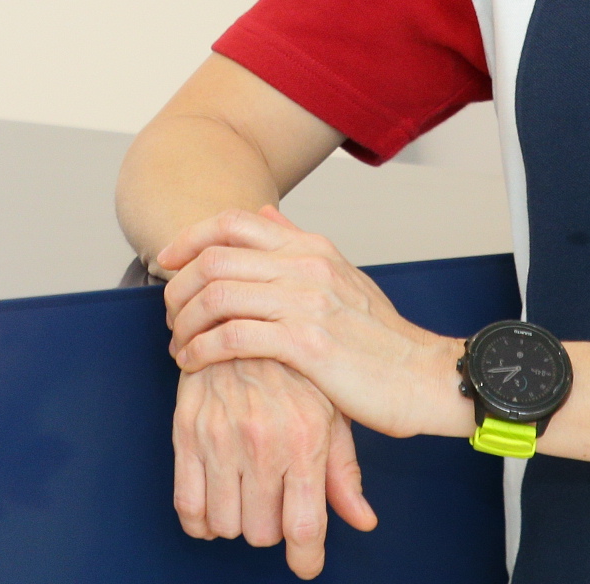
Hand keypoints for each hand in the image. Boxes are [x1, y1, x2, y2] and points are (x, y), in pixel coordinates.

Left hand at [160, 206, 468, 440]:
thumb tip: (264, 212)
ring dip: (184, 322)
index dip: (188, 238)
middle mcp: (305, 265)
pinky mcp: (306, 343)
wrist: (424, 377)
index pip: (232, 222)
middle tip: (168, 315)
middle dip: (177, 288)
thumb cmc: (380, 338)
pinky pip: (232, 337)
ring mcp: (306, 302)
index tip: (165, 261)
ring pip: (217, 295)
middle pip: (214, 258)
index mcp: (311, 247)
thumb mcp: (341, 278)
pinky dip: (201, 349)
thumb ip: (297, 245)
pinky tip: (194, 363)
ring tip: (178, 345)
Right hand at [171, 357, 375, 578]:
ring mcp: (221, 438)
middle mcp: (263, 442)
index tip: (305, 563)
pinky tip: (215, 505)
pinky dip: (201, 520)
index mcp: (306, 437)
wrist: (243, 313)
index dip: (306, 558)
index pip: (303, 527)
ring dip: (237, 522)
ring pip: (225, 524)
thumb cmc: (295, 367)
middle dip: (271, 527)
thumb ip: (343, 470)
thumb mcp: (331, 411)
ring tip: (247, 496)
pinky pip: (187, 505)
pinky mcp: (187, 432)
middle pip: (262, 531)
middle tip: (275, 503)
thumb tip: (363, 520)